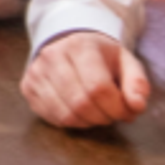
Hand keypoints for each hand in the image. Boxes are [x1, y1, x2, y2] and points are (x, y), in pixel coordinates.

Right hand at [21, 31, 150, 128]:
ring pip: (66, 115)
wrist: (67, 42)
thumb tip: (137, 106)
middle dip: (103, 117)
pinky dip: (72, 122)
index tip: (127, 111)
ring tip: (98, 112)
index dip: (117, 108)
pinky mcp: (28, 87)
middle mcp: (52, 56)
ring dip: (88, 122)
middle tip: (112, 114)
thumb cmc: (100, 56)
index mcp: (80, 46)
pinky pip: (52, 118)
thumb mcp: (125, 61)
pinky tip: (81, 112)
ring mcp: (36, 72)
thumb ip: (137, 83)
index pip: (98, 88)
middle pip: (81, 103)